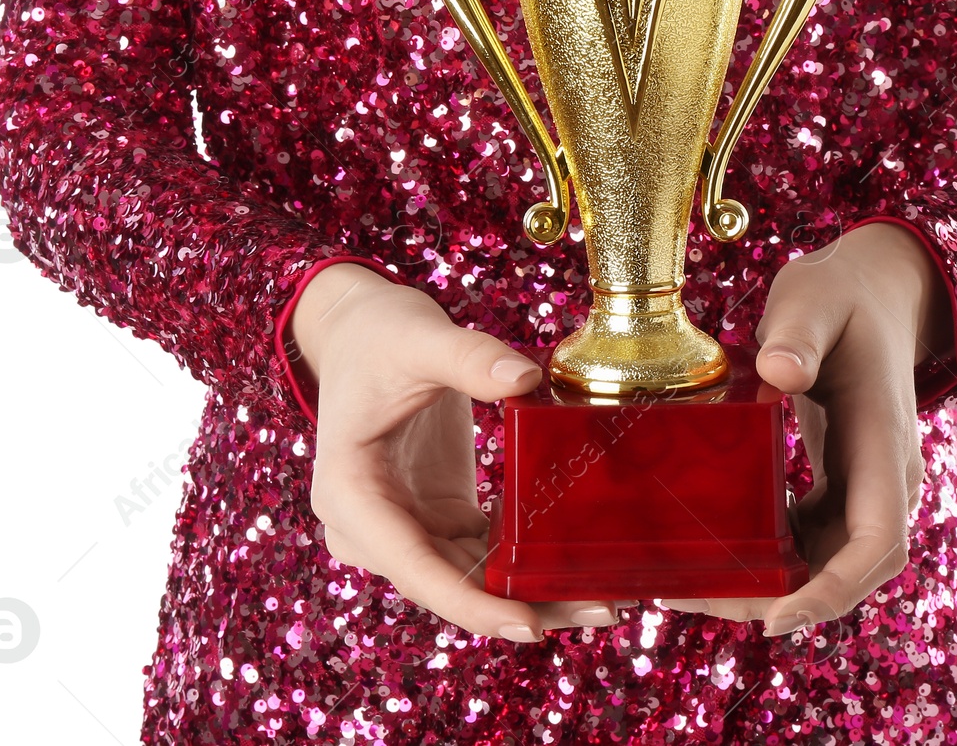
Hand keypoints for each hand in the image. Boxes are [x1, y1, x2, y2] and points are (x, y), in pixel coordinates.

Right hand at [293, 264, 620, 640]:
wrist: (358, 331)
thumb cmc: (377, 334)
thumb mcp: (419, 338)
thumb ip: (469, 358)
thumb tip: (527, 377)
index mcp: (350, 495)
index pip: (413, 566)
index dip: (471, 604)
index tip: (530, 625)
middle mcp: (370, 527)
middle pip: (448, 584)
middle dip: (522, 603)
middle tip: (603, 606)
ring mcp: (402, 526)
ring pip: (469, 578)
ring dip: (531, 589)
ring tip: (606, 594)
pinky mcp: (432, 517)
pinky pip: (479, 552)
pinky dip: (523, 559)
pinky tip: (577, 557)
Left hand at [664, 221, 950, 635]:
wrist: (875, 290)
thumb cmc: (842, 293)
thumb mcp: (814, 299)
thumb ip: (799, 333)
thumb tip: (780, 372)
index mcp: (883, 439)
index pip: (877, 541)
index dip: (832, 589)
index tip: (776, 617)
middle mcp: (885, 475)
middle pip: (850, 565)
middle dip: (787, 598)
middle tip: (704, 600)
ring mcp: (868, 481)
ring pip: (832, 558)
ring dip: (776, 583)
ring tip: (699, 584)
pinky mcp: (845, 480)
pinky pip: (816, 535)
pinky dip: (777, 552)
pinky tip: (724, 546)